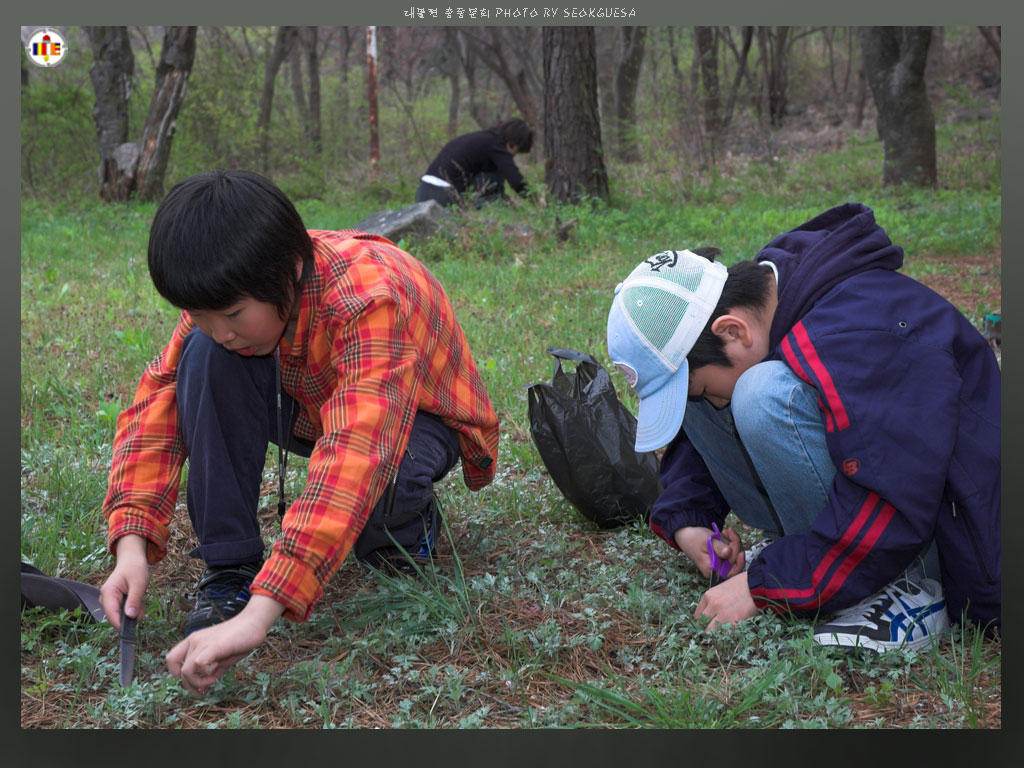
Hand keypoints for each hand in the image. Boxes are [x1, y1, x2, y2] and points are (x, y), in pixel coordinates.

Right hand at [99, 534, 149, 630]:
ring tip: (139, 598)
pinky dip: (132, 609)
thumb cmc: (135, 569)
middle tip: (142, 605)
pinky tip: (137, 599)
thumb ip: (134, 600)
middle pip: (116, 617)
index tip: (131, 632)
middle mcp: (105, 599)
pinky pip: (123, 612)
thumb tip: (130, 617)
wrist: (132, 560)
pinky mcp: (113, 603)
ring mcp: (108, 601)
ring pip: (121, 616)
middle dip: (131, 616)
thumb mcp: (139, 583)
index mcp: (108, 593)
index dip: (121, 625)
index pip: (111, 615)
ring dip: (133, 611)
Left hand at [166, 595, 284, 695]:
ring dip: (197, 682)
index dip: (179, 674)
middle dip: (190, 685)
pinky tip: (216, 672)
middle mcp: (194, 641)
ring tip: (212, 680)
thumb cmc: (240, 639)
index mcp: (193, 641)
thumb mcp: (223, 658)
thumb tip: (202, 688)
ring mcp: (202, 642)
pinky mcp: (213, 646)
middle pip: (178, 671)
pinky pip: (198, 664)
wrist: (254, 622)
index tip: (195, 680)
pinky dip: (205, 674)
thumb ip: (211, 671)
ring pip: (186, 671)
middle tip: (205, 688)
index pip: (171, 659)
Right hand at [674, 525, 745, 578]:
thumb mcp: (706, 541)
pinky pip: (731, 553)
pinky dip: (731, 543)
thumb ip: (718, 548)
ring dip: (734, 542)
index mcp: (712, 570)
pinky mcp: (720, 558)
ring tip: (727, 531)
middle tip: (730, 531)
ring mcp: (719, 564)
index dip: (738, 558)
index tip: (737, 544)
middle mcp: (716, 570)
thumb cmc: (694, 538)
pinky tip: (725, 534)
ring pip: (734, 556)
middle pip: (735, 562)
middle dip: (736, 545)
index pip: (732, 569)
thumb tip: (728, 553)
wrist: (685, 535)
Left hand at [695, 571, 759, 628]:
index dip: (701, 621)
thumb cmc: (740, 585)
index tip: (704, 624)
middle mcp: (713, 605)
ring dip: (714, 633)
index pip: (697, 614)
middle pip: (702, 624)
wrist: (756, 586)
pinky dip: (725, 634)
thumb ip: (712, 600)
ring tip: (719, 633)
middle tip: (711, 630)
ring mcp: (723, 615)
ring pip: (711, 631)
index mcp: (708, 596)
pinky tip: (728, 632)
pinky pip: (724, 633)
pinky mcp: (734, 622)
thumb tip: (707, 613)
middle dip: (705, 628)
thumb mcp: (720, 589)